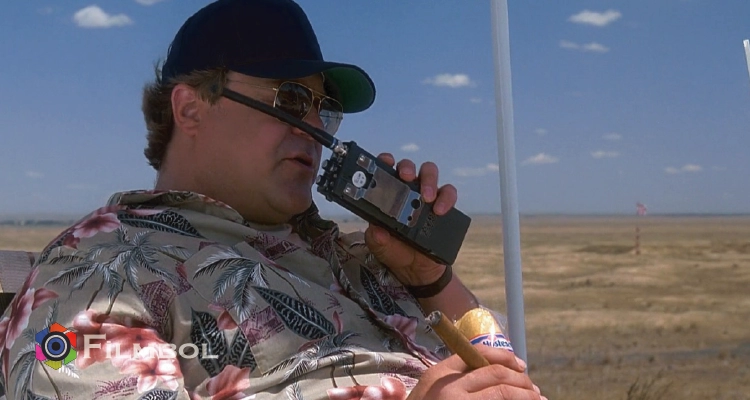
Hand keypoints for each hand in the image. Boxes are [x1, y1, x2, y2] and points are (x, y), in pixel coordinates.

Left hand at [364, 153, 456, 285]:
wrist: (417, 271)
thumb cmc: (395, 252)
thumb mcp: (380, 247)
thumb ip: (376, 239)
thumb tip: (377, 230)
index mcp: (388, 195)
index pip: (386, 171)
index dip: (385, 161)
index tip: (385, 161)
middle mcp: (407, 191)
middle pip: (409, 167)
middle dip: (408, 168)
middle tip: (406, 178)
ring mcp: (426, 197)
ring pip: (430, 174)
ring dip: (429, 180)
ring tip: (426, 197)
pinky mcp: (443, 207)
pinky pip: (449, 193)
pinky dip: (446, 198)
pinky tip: (440, 210)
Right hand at [407, 346, 546, 399]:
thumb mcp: (433, 387)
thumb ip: (457, 377)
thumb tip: (500, 371)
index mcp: (441, 373)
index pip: (480, 355)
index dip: (507, 358)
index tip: (522, 366)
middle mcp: (451, 387)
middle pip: (497, 376)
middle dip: (522, 381)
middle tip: (534, 389)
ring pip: (503, 394)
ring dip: (525, 396)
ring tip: (536, 399)